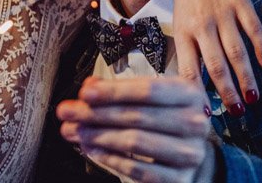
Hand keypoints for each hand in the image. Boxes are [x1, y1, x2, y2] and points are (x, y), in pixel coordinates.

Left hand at [58, 76, 217, 182]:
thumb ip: (120, 89)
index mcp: (189, 93)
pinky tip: (91, 149)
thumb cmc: (165, 116)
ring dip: (98, 136)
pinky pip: (137, 170)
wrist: (190, 151)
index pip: (148, 91)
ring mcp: (189, 153)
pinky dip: (110, 158)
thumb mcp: (149, 95)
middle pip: (137, 116)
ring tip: (74, 131)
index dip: (114, 92)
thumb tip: (89, 87)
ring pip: (135, 142)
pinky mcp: (179, 179)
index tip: (84, 93)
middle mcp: (195, 122)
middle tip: (66, 112)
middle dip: (96, 114)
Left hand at [173, 0, 261, 113]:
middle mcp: (202, 24)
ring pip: (236, 52)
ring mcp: (222, 13)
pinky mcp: (241, 2)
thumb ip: (189, 52)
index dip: (197, 93)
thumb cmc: (188, 0)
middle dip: (227, 92)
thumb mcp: (181, 24)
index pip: (189, 69)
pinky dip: (261, 48)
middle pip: (216, 65)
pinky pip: (253, 29)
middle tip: (237, 112)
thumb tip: (192, 88)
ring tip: (253, 98)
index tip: (205, 115)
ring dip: (246, 77)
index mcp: (184, 32)